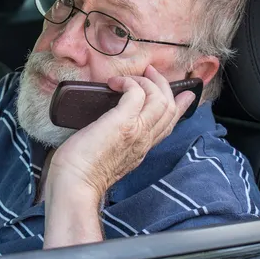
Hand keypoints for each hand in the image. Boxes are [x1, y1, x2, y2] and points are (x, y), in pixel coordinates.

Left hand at [47, 65, 195, 197]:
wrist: (74, 185)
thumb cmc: (79, 174)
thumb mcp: (107, 158)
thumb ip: (116, 145)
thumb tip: (107, 128)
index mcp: (141, 150)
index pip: (168, 127)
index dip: (179, 108)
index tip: (185, 95)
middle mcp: (144, 141)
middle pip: (169, 109)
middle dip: (164, 86)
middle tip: (152, 73)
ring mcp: (137, 130)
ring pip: (160, 99)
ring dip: (149, 82)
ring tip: (134, 76)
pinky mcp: (123, 122)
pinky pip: (137, 92)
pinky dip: (128, 82)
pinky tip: (114, 83)